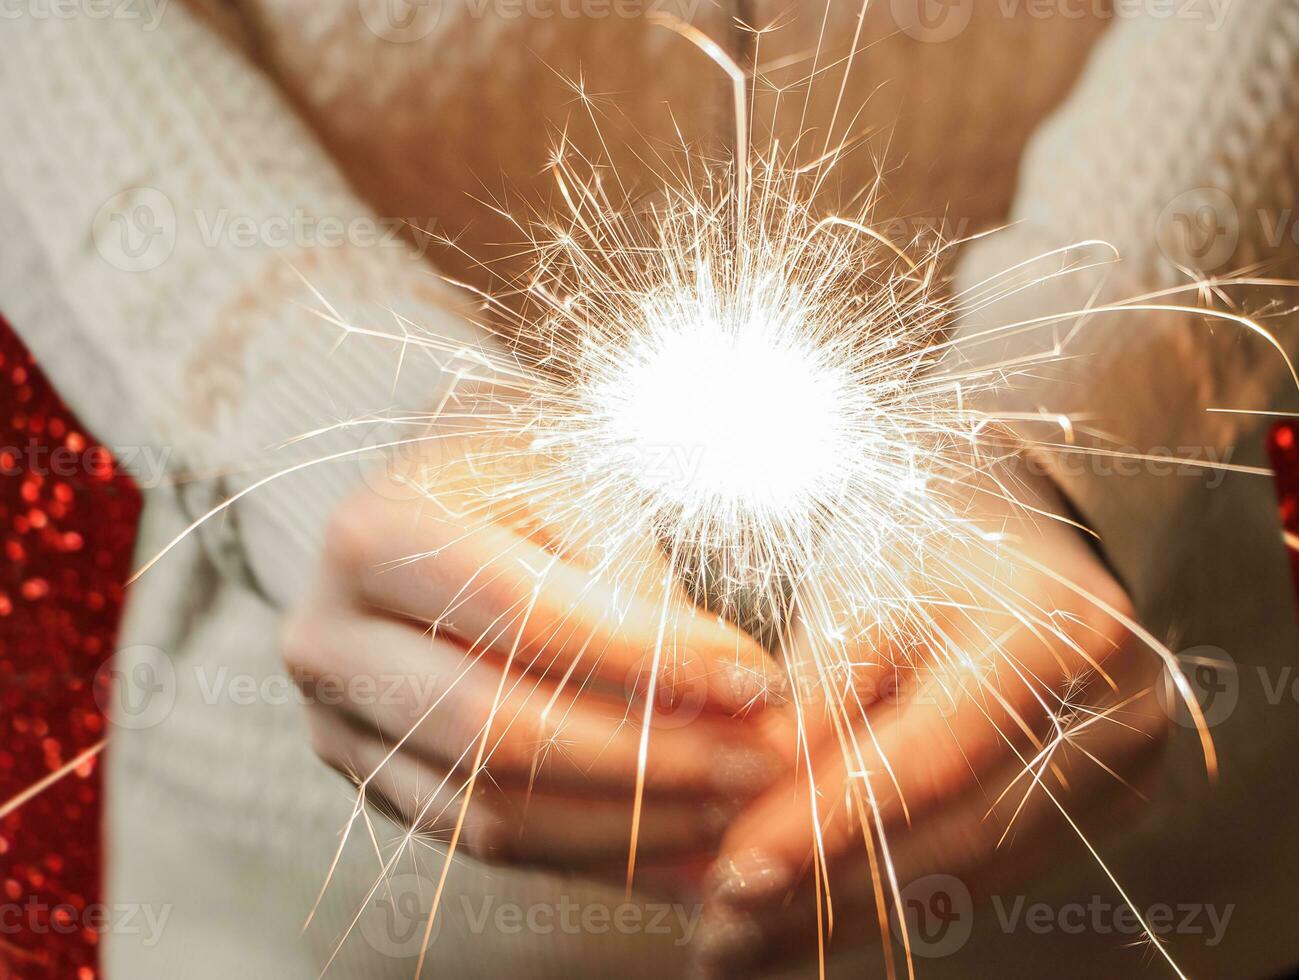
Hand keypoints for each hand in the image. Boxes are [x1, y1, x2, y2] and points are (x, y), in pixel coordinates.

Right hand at [282, 486, 791, 887]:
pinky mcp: (375, 782)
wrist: (438, 500)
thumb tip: (729, 701)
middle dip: (651, 761)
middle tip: (760, 761)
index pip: (527, 616)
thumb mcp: (582, 491)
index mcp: (374, 537)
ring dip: (630, 828)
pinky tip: (682, 849)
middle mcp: (329, 640)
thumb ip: (640, 590)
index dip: (652, 660)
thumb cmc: (523, 480)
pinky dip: (592, 855)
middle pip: (498, 730)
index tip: (759, 681)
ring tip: (736, 814)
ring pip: (491, 812)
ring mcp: (338, 724)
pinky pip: (487, 844)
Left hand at [692, 470, 1171, 975]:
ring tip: (748, 936)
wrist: (1007, 545)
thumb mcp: (857, 601)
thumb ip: (817, 707)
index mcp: (1061, 628)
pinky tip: (812, 918)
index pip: (935, 756)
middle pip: (959, 831)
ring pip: (969, 871)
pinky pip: (986, 872)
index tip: (740, 869)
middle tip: (728, 921)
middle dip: (831, 886)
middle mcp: (1117, 709)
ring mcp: (1123, 770)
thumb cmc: (922, 554)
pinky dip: (893, 900)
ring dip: (852, 914)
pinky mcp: (1105, 811)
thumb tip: (752, 825)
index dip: (831, 823)